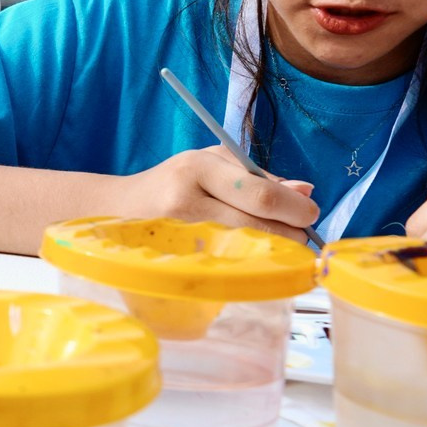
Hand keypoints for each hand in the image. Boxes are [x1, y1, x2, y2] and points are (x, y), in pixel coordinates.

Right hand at [109, 147, 318, 241]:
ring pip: (244, 246)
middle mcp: (185, 199)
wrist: (115, 208)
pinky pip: (225, 262)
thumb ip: (258, 176)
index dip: (293, 208)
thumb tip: (305, 191)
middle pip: (255, 222)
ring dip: (273, 248)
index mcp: (198, 167)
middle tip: (304, 237)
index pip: (259, 192)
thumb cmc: (174, 183)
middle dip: (290, 232)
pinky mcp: (174, 258)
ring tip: (281, 246)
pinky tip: (254, 258)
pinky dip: (248, 261)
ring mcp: (178, 233)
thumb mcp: (212, 164)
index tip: (311, 215)